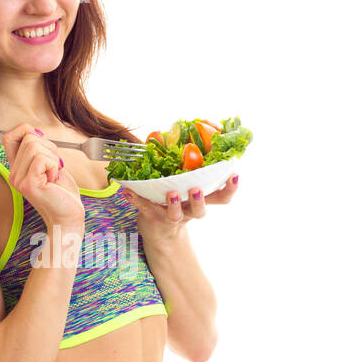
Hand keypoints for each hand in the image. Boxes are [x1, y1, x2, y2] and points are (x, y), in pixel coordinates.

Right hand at [1, 124, 83, 229]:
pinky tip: (53, 180)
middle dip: (49, 148)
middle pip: (28, 138)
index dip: (25, 130)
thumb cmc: (62, 192)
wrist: (68, 216)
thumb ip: (40, 149)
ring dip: (52, 157)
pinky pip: (42, 158)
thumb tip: (35, 131)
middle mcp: (13, 174)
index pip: (9, 137)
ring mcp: (19, 179)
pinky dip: (53, 165)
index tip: (42, 142)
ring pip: (34, 145)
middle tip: (54, 168)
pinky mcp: (28, 184)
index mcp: (16, 168)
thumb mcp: (50, 164)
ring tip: (54, 175)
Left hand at [119, 173, 240, 245]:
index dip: (229, 188)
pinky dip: (136, 200)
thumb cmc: (176, 199)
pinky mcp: (153, 218)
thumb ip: (189, 166)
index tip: (234, 175)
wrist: (159, 230)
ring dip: (174, 204)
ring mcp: (172, 216)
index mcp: (201, 199)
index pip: (221, 197)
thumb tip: (181, 131)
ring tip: (170, 193)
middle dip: (199, 200)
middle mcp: (189, 210)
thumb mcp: (186, 185)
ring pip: (176, 214)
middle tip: (196, 190)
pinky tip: (127, 191)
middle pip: (200, 210)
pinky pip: (144, 208)